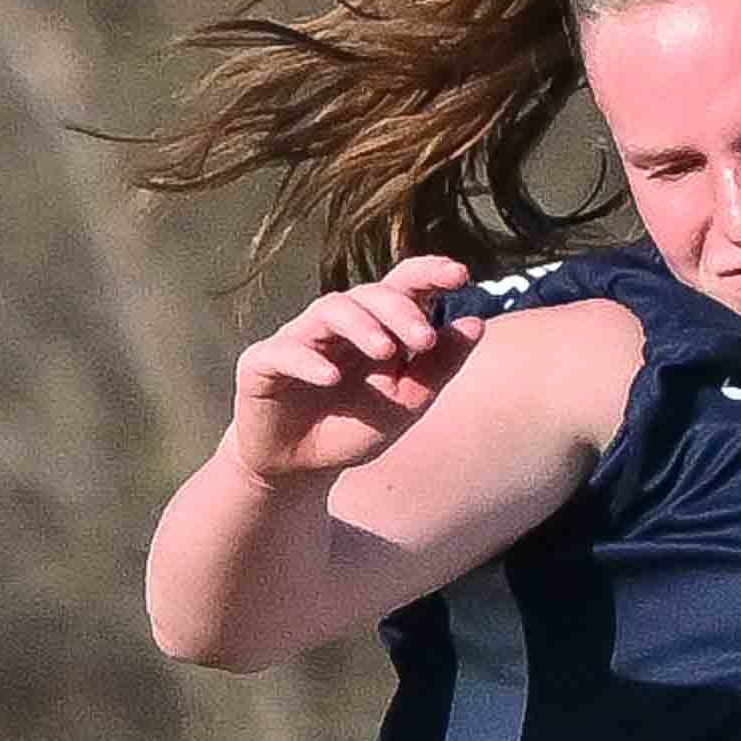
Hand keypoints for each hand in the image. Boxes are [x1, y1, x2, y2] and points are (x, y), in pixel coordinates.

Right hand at [226, 255, 483, 485]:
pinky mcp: (264, 362)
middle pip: (370, 294)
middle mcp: (337, 323)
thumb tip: (477, 324)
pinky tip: (331, 377)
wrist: (298, 468)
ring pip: (331, 309)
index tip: (460, 275)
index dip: (428, 273)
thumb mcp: (405, 404)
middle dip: (400, 311)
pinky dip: (308, 360)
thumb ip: (439, 368)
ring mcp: (299, 338)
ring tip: (385, 351)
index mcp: (376, 326)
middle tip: (424, 340)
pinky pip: (286, 351)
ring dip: (361, 325)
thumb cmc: (352, 427)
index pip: (402, 285)